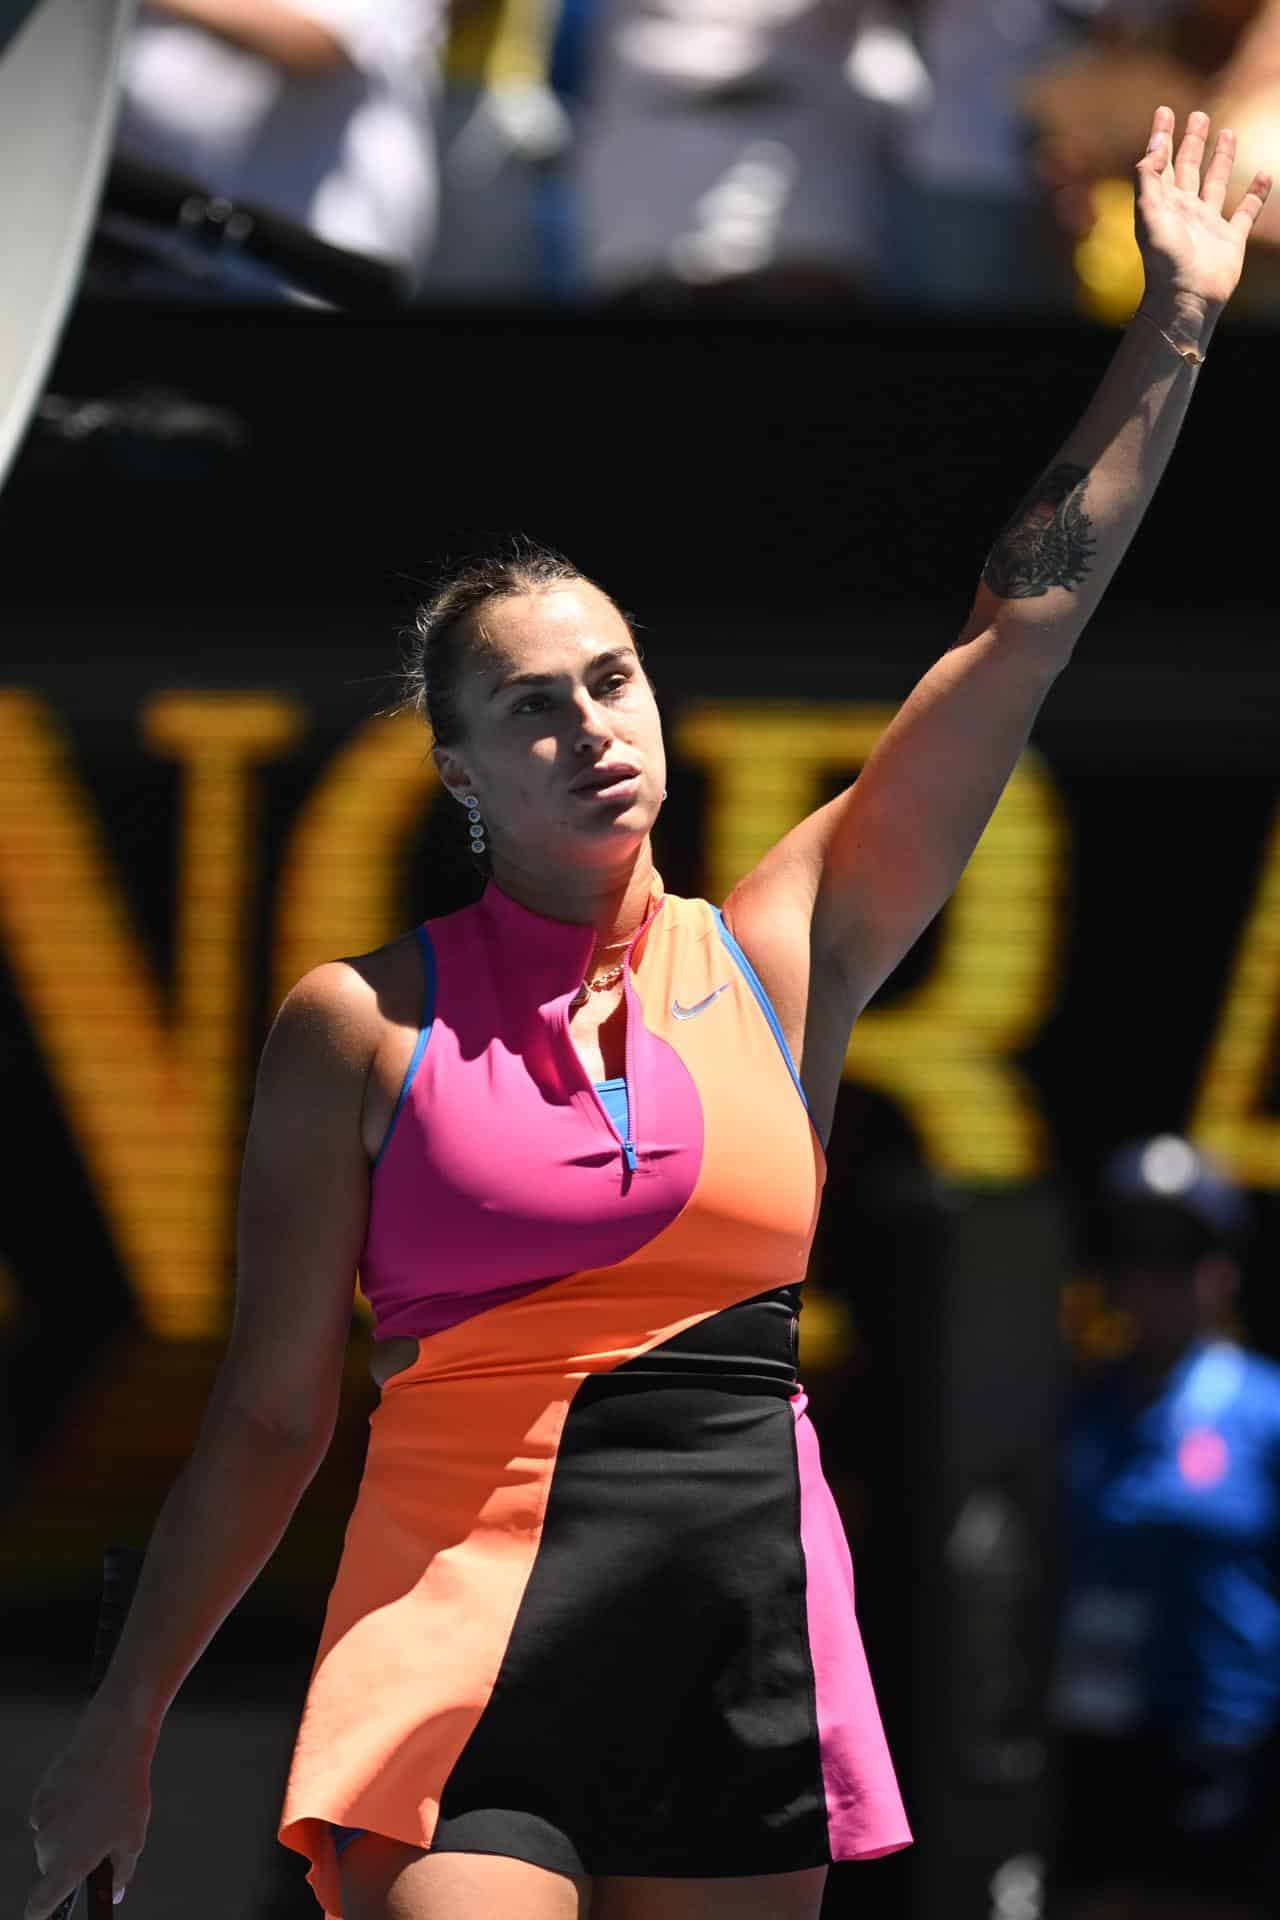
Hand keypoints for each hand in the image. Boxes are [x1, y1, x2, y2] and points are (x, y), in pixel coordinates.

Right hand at [25, 1716, 152, 1919]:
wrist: (112, 1743)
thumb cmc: (125, 1794)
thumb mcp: (133, 1839)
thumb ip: (121, 1874)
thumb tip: (116, 1892)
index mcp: (68, 1865)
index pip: (39, 1906)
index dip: (39, 1915)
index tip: (42, 1918)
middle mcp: (48, 1848)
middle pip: (53, 1868)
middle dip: (72, 1861)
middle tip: (100, 1840)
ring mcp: (42, 1821)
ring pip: (52, 1840)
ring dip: (69, 1834)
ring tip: (98, 1810)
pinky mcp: (41, 1796)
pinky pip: (50, 1814)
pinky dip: (63, 1811)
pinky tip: (85, 1794)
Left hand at [1135, 105, 1271, 327]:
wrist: (1186, 299)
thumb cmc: (1164, 260)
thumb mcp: (1149, 214)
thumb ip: (1149, 177)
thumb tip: (1157, 143)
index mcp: (1162, 204)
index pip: (1161, 162)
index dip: (1162, 136)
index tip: (1165, 111)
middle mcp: (1185, 211)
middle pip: (1189, 167)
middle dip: (1193, 141)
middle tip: (1198, 115)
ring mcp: (1209, 224)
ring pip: (1216, 183)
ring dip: (1222, 158)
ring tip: (1228, 132)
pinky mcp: (1231, 239)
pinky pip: (1246, 210)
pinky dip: (1256, 192)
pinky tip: (1264, 172)